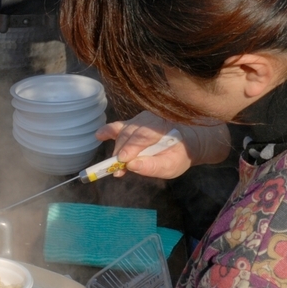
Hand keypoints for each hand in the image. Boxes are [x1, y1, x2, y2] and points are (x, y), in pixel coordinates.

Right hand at [96, 111, 230, 179]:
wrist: (187, 143)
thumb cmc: (180, 154)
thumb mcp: (173, 165)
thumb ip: (154, 166)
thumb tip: (131, 166)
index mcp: (166, 124)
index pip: (145, 134)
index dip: (132, 147)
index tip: (122, 160)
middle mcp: (152, 117)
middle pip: (131, 133)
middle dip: (122, 151)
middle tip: (117, 170)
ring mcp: (140, 119)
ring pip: (124, 132)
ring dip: (117, 149)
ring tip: (116, 165)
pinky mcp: (132, 124)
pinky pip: (118, 126)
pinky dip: (108, 131)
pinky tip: (99, 135)